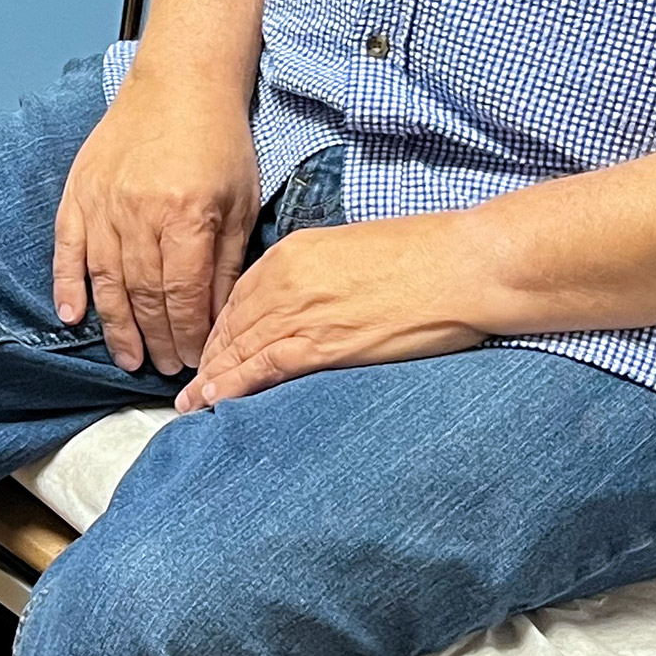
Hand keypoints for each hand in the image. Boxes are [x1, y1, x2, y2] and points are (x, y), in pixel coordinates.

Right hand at [54, 72, 261, 374]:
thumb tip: (218, 319)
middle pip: (143, 295)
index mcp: (187, 214)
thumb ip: (227, 262)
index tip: (196, 359)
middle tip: (163, 368)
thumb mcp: (241, 201)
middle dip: (155, 339)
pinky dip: (67, 284)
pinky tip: (73, 316)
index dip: (189, 334)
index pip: (184, 295)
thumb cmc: (217, 140)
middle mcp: (140, 213)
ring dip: (116, 326)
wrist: (179, 82)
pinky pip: (67, 248)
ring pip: (106, 280)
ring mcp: (103, 203)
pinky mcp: (79, 192)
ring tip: (128, 358)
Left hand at [177, 215, 489, 410]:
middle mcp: (285, 279)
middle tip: (192, 387)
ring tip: (192, 406)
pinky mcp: (320, 344)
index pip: (240, 297)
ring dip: (212, 381)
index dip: (222, 329)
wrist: (463, 266)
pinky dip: (233, 387)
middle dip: (210, 359)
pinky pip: (262, 369)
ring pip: (239, 350)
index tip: (213, 351)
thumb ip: (322, 274)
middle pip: (232, 326)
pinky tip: (214, 404)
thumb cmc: (428, 255)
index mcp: (293, 252)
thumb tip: (313, 301)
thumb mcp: (356, 250)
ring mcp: (299, 312)